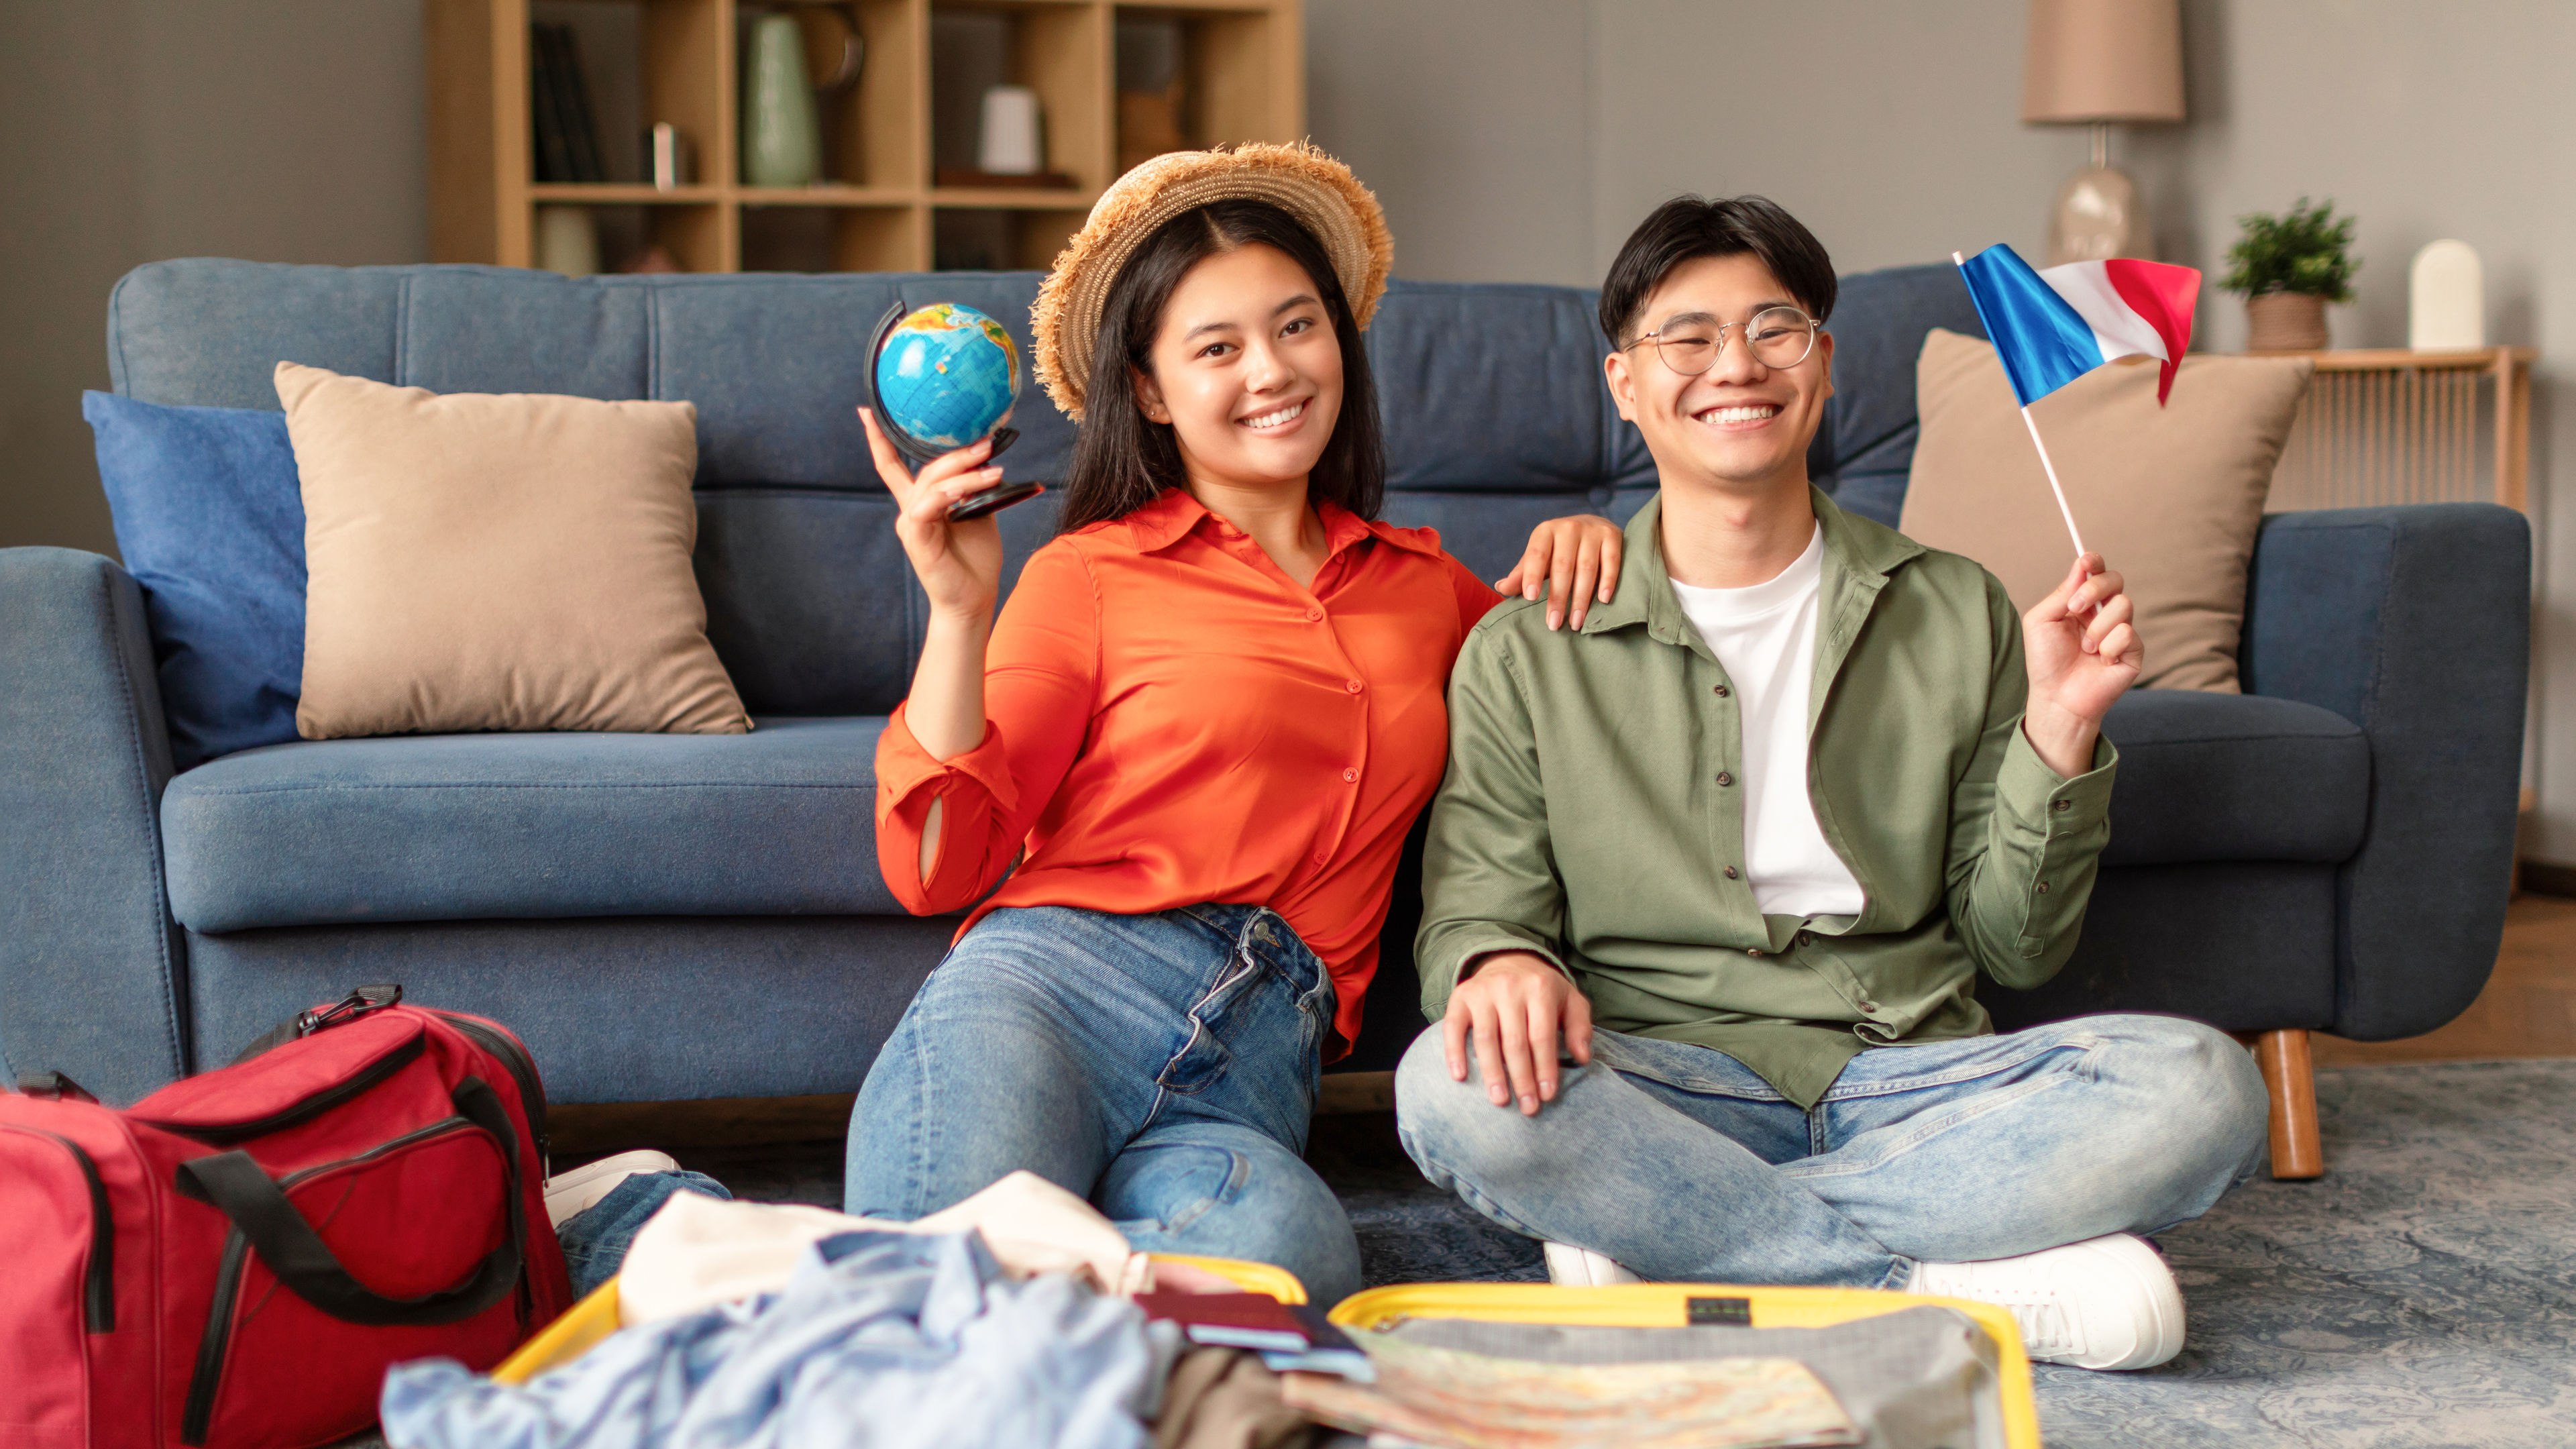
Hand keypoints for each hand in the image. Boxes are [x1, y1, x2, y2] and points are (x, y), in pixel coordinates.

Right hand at [861, 408, 1010, 623]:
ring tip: (994, 467)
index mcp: (920, 503)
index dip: (879, 439)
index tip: (868, 411)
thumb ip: (974, 488)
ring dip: (965, 472)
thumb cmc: (975, 559)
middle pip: (925, 468)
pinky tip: (973, 487)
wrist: (973, 599)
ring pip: (932, 483)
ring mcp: (911, 523)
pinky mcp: (917, 537)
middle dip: (956, 451)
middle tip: (987, 442)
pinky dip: (951, 492)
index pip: (893, 465)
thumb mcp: (978, 514)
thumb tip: (986, 458)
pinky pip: (930, 504)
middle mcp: (910, 510)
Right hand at [1442, 951, 1592, 1115]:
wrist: (1508, 960)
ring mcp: (1482, 992)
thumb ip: (1580, 1027)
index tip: (1547, 1095)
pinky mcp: (1460, 998)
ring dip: (1492, 1073)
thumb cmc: (1542, 990)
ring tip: (1500, 1100)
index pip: (1542, 1036)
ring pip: (1485, 1039)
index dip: (1545, 1068)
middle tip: (1527, 1107)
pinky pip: (1452, 1027)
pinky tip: (1460, 1077)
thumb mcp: (1570, 1000)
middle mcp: (1509, 987)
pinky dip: (1454, 1052)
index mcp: (1539, 989)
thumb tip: (1582, 1058)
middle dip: (1522, 1078)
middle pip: (1515, 1042)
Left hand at [1496, 515, 1624, 630]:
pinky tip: (1603, 600)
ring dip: (1581, 598)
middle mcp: (1568, 527)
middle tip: (1554, 624)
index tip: (1530, 598)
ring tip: (1576, 622)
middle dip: (1557, 597)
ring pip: (1587, 567)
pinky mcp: (1612, 535)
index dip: (1532, 575)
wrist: (1591, 525)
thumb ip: (1522, 573)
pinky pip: (1611, 561)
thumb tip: (1501, 588)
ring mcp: (1592, 530)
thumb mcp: (1539, 557)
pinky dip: (1608, 581)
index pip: (1536, 554)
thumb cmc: (1559, 548)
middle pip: (1562, 566)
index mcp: (1545, 531)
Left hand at [2021, 552, 2142, 776]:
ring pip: (2124, 605)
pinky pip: (2128, 634)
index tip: (2087, 560)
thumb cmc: (2045, 661)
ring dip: (2097, 627)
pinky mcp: (2134, 651)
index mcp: (2082, 603)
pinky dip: (2109, 647)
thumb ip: (2061, 593)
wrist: (2056, 697)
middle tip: (2075, 607)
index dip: (2094, 562)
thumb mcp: (2041, 621)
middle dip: (2096, 588)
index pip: (2096, 573)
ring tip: (2085, 648)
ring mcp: (2120, 631)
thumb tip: (2081, 566)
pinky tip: (2100, 661)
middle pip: (2115, 580)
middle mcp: (2103, 613)